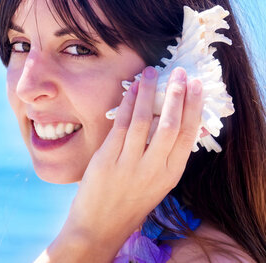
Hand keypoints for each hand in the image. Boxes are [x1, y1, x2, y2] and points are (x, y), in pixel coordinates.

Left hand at [37, 66, 202, 262]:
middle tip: (181, 73)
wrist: (100, 225)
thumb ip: (166, 155)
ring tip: (151, 71)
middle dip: (177, 95)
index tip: (197, 85)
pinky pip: (120, 125)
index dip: (194, 107)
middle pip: (171, 124)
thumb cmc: (130, 201)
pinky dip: (126, 104)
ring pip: (144, 120)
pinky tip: (131, 89)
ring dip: (148, 92)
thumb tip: (177, 122)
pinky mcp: (107, 159)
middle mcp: (154, 168)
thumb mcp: (157, 182)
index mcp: (171, 173)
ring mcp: (130, 163)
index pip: (188, 134)